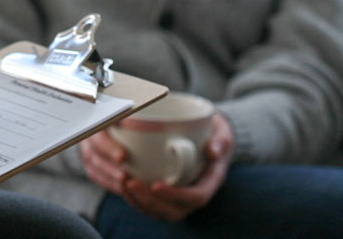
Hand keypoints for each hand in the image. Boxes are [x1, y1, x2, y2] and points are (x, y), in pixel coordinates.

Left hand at [79, 111, 234, 221]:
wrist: (209, 137)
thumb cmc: (214, 133)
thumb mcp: (221, 132)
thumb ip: (220, 139)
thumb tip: (213, 149)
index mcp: (211, 182)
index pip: (196, 197)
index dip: (176, 195)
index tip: (156, 185)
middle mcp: (194, 194)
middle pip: (174, 211)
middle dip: (150, 202)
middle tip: (129, 183)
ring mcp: (179, 197)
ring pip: (159, 211)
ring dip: (139, 201)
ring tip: (122, 182)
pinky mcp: (165, 194)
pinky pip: (151, 205)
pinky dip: (136, 198)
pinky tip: (121, 183)